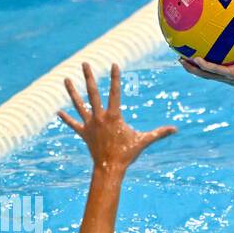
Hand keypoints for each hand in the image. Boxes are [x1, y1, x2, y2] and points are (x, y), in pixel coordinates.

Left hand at [58, 63, 176, 169]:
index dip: (115, 78)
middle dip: (89, 77)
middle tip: (85, 64)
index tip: (113, 64)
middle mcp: (99, 117)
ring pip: (79, 104)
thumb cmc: (127, 154)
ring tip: (66, 79)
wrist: (110, 168)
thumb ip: (159, 133)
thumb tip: (175, 129)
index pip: (114, 92)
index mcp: (114, 116)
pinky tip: (58, 112)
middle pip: (92, 93)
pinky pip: (73, 124)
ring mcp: (90, 124)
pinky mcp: (84, 133)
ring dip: (72, 92)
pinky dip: (66, 119)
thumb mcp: (144, 141)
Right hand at [178, 45, 233, 86]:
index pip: (213, 69)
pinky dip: (205, 65)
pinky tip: (195, 59)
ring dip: (193, 68)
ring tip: (180, 60)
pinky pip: (216, 70)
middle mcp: (228, 76)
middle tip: (179, 58)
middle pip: (205, 73)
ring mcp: (230, 77)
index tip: (191, 56)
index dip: (201, 64)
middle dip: (191, 67)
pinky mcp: (233, 75)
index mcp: (232, 71)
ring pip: (206, 74)